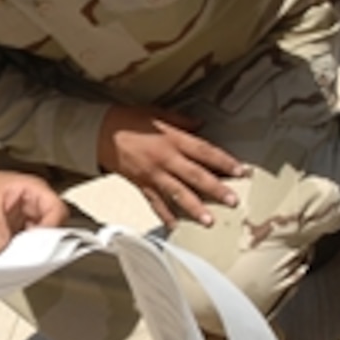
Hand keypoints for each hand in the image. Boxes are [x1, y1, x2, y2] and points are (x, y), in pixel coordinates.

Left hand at [0, 163, 69, 253]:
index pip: (55, 209)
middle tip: (27, 253)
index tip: (38, 242)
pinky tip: (9, 257)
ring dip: (29, 250)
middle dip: (41, 242)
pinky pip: (25, 246)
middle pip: (51, 226)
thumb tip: (1, 245)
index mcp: (32, 189)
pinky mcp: (16, 232)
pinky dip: (19, 253)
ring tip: (15, 256)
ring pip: (39, 239)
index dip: (51, 226)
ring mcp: (25, 219)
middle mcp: (33, 204)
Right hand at [96, 105, 247, 227]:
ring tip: (209, 220)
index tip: (240, 171)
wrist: (99, 132)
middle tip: (232, 200)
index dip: (223, 161)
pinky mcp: (140, 183)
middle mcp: (165, 158)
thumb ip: (180, 120)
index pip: (204, 151)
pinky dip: (165, 215)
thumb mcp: (156, 114)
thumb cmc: (126, 120)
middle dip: (216, 189)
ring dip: (194, 207)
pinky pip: (155, 202)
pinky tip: (175, 225)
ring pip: (177, 192)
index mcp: (172, 139)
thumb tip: (200, 124)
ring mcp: (152, 173)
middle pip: (195, 175)